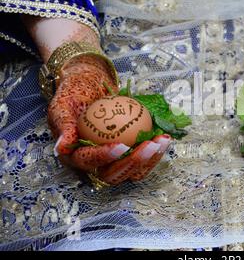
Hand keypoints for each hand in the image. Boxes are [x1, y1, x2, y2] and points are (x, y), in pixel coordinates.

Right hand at [47, 55, 170, 184]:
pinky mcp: (130, 154)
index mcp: (75, 155)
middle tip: (149, 145)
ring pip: (133, 171)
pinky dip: (156, 150)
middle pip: (114, 175)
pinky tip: (165, 136)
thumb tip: (62, 148)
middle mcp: (95, 163)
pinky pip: (145, 159)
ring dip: (150, 159)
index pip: (89, 161)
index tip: (122, 146)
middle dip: (134, 163)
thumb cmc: (74, 94)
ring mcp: (114, 161)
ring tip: (162, 140)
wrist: (90, 85)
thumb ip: (63, 126)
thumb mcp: (62, 106)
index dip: (105, 157)